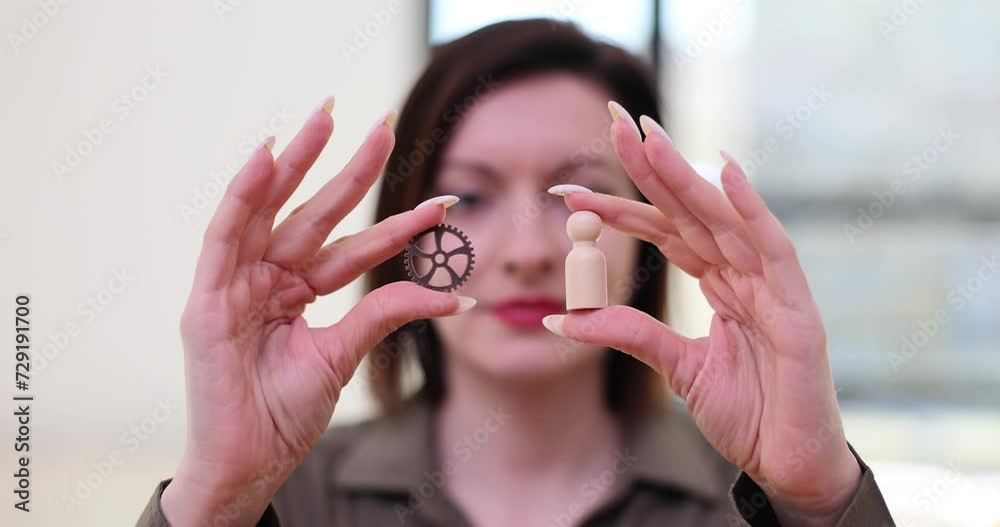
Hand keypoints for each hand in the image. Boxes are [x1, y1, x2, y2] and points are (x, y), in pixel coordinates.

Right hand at [161, 99, 470, 525]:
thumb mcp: (344, 353)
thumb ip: (386, 314)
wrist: (247, 462)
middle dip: (348, 168)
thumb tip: (455, 297)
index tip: (442, 202)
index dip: (395, 223)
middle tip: (384, 123)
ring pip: (270, 208)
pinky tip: (267, 154)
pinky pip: (225, 234)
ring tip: (329, 115)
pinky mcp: (207, 297)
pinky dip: (243, 193)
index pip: (353, 246)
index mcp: (297, 290)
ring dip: (297, 160)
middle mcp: (267, 277)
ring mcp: (235, 283)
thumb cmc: (284, 413)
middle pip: (313, 212)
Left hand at [544, 104, 860, 523]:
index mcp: (720, 283)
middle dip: (651, 167)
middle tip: (612, 122)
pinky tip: (724, 172)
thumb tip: (560, 316)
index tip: (572, 188)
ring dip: (685, 177)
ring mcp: (773, 288)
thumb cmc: (747, 414)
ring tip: (649, 138)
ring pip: (723, 219)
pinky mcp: (797, 311)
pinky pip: (774, 251)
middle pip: (690, 210)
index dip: (623, 205)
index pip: (665, 232)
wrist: (788, 464)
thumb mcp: (676, 367)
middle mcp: (744, 275)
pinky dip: (751, 211)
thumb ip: (628, 333)